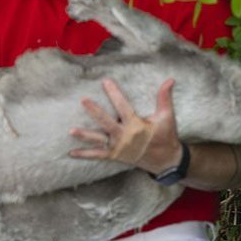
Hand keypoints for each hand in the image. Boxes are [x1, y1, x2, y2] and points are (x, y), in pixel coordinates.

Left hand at [69, 78, 183, 172]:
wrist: (165, 161)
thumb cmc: (165, 136)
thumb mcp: (167, 117)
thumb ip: (164, 98)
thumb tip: (170, 79)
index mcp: (136, 126)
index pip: (123, 107)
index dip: (114, 94)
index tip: (105, 81)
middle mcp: (125, 137)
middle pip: (106, 122)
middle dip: (95, 111)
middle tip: (83, 100)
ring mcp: (118, 147)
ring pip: (98, 140)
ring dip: (84, 136)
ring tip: (70, 131)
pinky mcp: (114, 155)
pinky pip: (97, 155)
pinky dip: (84, 154)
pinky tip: (71, 152)